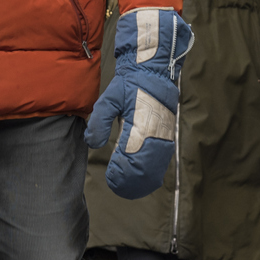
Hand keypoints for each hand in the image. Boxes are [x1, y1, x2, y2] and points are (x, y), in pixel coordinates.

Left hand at [86, 7, 192, 199]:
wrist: (154, 70)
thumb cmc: (130, 84)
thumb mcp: (110, 97)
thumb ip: (99, 121)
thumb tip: (93, 144)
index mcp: (140, 125)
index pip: (131, 158)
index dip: (121, 173)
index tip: (111, 179)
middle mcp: (155, 133)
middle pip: (146, 168)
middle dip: (132, 181)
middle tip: (117, 187)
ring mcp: (163, 136)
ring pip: (156, 167)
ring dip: (143, 180)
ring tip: (129, 189)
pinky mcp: (167, 135)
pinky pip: (162, 160)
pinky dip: (153, 172)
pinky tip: (144, 179)